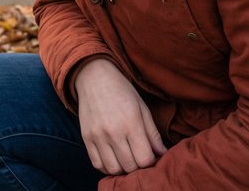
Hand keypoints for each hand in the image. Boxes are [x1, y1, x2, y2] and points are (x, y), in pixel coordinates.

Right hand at [74, 58, 165, 174]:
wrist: (94, 78)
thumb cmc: (122, 91)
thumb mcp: (142, 108)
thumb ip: (152, 133)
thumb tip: (162, 153)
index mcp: (131, 123)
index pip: (145, 159)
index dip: (151, 161)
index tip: (151, 155)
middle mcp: (113, 132)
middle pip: (130, 167)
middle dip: (138, 166)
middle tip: (139, 157)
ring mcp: (97, 137)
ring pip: (113, 169)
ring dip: (122, 169)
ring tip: (126, 159)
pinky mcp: (86, 138)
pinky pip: (96, 164)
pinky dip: (106, 167)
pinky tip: (113, 159)